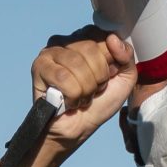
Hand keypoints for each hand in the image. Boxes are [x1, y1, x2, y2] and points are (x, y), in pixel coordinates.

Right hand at [32, 27, 137, 149]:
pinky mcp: (39, 65)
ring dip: (85, 89)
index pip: (105, 36)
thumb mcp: (124, 79)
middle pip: (92, 48)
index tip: (107, 76)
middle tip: (92, 90)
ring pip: (77, 63)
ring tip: (80, 96)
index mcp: (89, 38)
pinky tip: (68, 100)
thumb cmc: (99, 103)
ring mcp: (51, 51)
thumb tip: (112, 38)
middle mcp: (69, 40)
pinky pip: (63, 77)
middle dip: (98, 77)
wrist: (78, 129)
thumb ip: (127, 55)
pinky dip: (72, 95)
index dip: (110, 62)